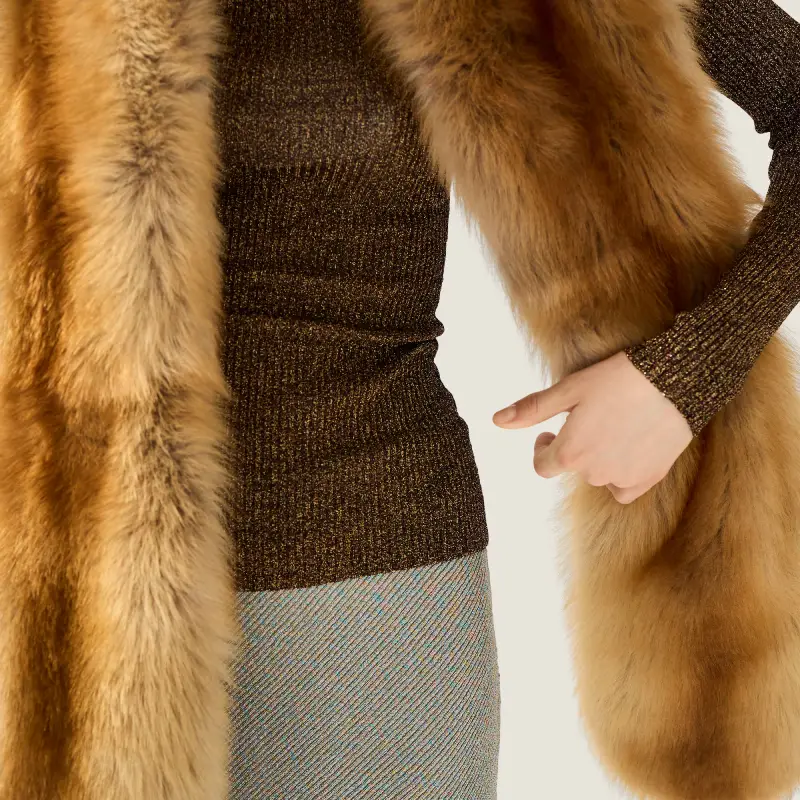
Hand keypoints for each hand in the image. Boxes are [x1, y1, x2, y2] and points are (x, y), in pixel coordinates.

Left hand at [491, 350, 692, 503]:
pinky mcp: (649, 478)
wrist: (673, 380)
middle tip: (592, 417)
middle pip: (574, 467)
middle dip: (576, 446)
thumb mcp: (568, 390)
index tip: (551, 431)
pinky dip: (622, 473)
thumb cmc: (616, 379)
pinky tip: (630, 448)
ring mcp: (623, 478)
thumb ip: (531, 410)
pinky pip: (624, 488)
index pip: (543, 466)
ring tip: (615, 425)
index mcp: (569, 453)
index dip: (543, 447)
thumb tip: (497, 421)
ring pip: (599, 475)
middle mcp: (594, 473)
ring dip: (599, 457)